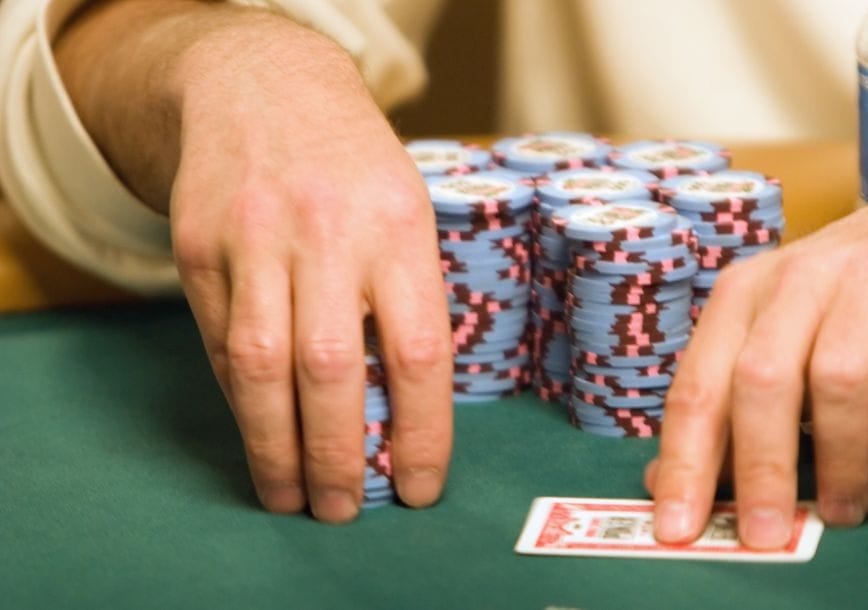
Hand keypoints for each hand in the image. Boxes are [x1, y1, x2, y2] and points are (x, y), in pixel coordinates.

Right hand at [56, 3, 452, 521]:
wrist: (263, 86)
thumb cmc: (354, 167)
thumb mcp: (407, 211)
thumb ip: (406, 297)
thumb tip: (400, 411)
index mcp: (400, 227)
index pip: (418, 352)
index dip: (421, 433)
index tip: (417, 489)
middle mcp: (327, 232)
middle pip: (330, 369)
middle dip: (337, 456)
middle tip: (341, 510)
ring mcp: (255, 237)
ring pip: (260, 365)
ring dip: (275, 445)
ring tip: (290, 495)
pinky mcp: (199, 245)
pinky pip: (220, 341)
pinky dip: (242, 397)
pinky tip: (260, 428)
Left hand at [645, 172, 867, 547]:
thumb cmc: (848, 299)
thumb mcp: (778, 333)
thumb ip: (728, 402)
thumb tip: (670, 481)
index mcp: (742, 293)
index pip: (698, 384)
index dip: (685, 461)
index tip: (678, 526)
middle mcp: (796, 279)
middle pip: (761, 381)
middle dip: (760, 469)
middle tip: (766, 534)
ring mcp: (867, 281)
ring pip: (836, 381)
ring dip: (839, 461)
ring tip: (843, 509)